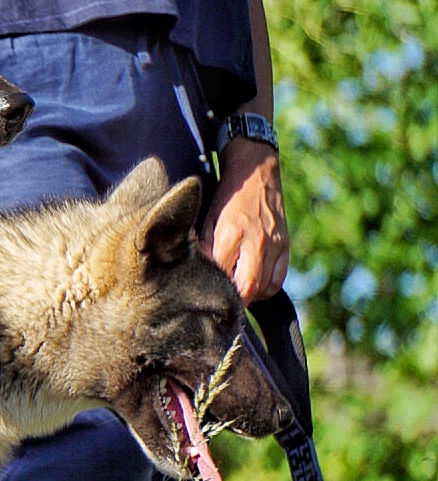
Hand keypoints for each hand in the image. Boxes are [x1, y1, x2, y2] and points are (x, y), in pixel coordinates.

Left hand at [202, 136, 288, 302]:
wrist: (254, 173)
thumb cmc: (224, 199)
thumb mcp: (206, 221)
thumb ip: (204, 249)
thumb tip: (195, 276)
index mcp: (229, 235)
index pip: (223, 279)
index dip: (215, 296)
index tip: (205, 305)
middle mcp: (255, 242)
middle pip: (247, 289)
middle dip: (234, 303)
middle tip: (221, 307)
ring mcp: (274, 245)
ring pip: (264, 288)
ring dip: (250, 297)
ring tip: (235, 295)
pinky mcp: (285, 245)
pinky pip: (278, 280)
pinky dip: (266, 288)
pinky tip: (253, 285)